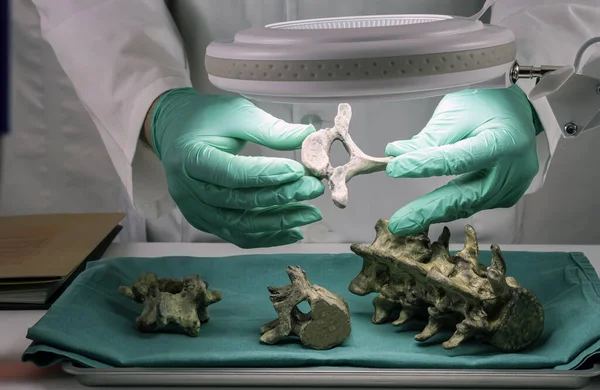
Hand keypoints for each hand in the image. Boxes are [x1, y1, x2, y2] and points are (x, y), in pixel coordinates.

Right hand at [148, 88, 323, 247]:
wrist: (176, 132)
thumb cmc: (206, 119)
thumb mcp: (236, 113)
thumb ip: (270, 129)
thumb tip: (309, 137)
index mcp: (191, 158)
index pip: (232, 174)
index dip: (268, 175)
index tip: (299, 171)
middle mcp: (188, 190)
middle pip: (238, 202)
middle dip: (280, 198)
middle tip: (313, 189)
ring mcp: (195, 210)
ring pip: (240, 226)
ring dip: (278, 223)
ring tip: (309, 213)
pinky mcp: (205, 221)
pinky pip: (237, 235)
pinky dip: (266, 236)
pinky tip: (293, 230)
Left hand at [385, 85, 542, 235]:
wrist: (522, 114)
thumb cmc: (490, 108)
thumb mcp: (457, 112)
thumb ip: (430, 137)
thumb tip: (398, 154)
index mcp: (501, 142)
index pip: (456, 159)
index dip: (423, 166)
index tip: (395, 168)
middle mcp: (512, 170)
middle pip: (464, 197)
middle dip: (427, 211)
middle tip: (399, 223)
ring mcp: (512, 187)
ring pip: (466, 205)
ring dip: (434, 212)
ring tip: (406, 220)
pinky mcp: (507, 196)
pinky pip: (473, 204)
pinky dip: (450, 206)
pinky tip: (429, 210)